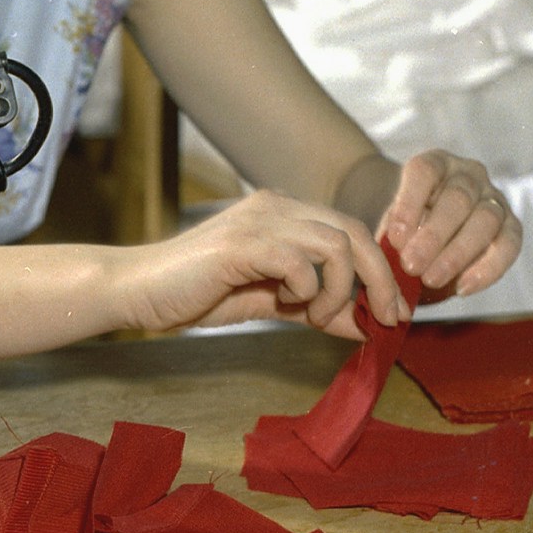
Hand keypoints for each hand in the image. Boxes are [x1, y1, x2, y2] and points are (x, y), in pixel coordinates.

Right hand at [105, 190, 408, 340]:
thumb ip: (317, 308)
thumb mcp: (272, 303)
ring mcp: (259, 221)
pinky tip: (289, 307)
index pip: (353, 230)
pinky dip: (308, 291)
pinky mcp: (241, 244)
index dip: (382, 270)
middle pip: (356, 232)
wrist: (138, 291)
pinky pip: (299, 263)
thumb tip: (365, 326)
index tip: (394, 312)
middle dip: (381, 280)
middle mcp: (277, 206)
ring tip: (317, 316)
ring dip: (340, 290)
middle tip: (386, 319)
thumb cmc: (198, 294)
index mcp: (285, 213)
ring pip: (336, 245)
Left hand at [375, 150, 522, 299]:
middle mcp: (469, 174)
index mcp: (435, 164)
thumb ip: (394, 239)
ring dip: (457, 254)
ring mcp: (494, 198)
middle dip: (433, 236)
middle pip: (458, 198)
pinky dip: (487, 269)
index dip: (409, 204)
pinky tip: (462, 288)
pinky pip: (508, 245)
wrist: (430, 243)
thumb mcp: (395, 230)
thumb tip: (392, 257)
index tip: (394, 238)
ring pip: (485, 220)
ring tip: (431, 280)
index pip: (425, 172)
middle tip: (411, 266)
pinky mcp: (511, 225)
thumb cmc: (409, 231)